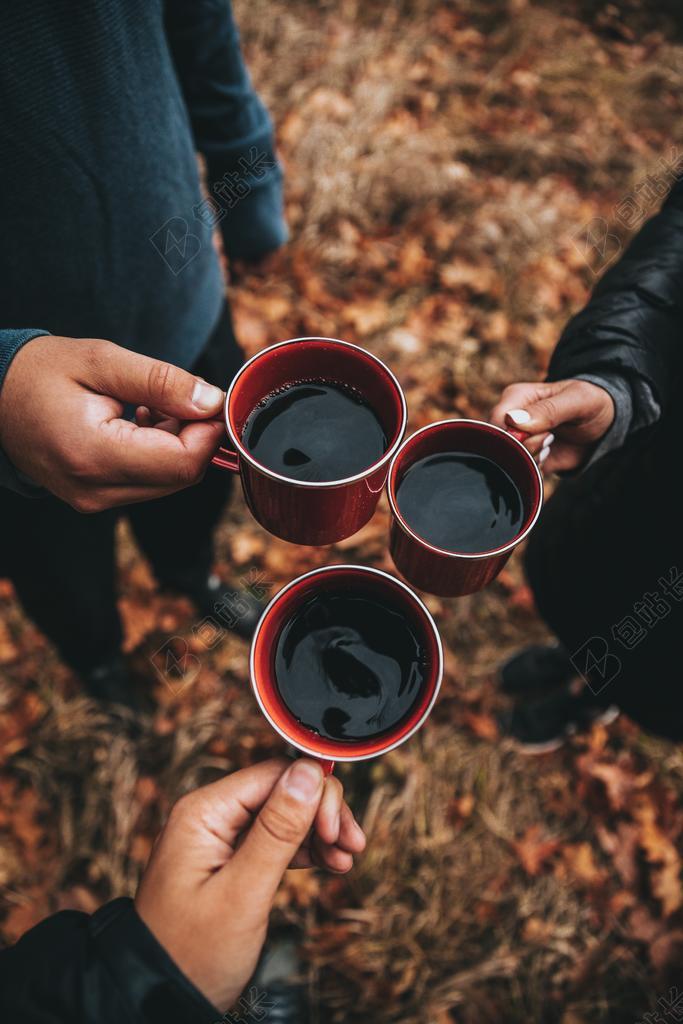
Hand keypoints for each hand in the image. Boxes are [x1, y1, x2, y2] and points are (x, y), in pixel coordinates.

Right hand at [0, 335, 226, 510]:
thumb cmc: (40, 373)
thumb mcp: (102, 361)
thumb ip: (161, 382)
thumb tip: (212, 402)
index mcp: (93, 455)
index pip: (182, 463)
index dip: (209, 433)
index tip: (211, 400)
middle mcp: (94, 490)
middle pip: (180, 477)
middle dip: (194, 437)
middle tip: (179, 396)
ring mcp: (93, 500)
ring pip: (168, 482)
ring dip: (176, 445)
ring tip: (147, 406)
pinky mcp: (94, 499)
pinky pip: (147, 483)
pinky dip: (156, 454)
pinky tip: (136, 423)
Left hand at [135, 758, 365, 1011]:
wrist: (162, 998)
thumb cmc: (192, 953)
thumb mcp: (242, 892)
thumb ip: (277, 830)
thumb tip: (308, 772)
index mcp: (204, 812)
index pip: (274, 774)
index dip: (315, 794)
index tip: (339, 831)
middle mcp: (211, 816)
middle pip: (283, 791)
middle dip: (322, 813)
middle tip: (351, 847)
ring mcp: (220, 838)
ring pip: (285, 814)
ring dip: (319, 832)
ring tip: (345, 859)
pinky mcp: (231, 859)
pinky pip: (276, 839)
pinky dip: (306, 849)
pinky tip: (331, 862)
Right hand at [490, 378, 614, 471]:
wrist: (602, 423)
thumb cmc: (588, 402)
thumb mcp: (577, 400)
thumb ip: (547, 410)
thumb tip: (513, 421)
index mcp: (515, 398)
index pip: (497, 420)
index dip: (515, 434)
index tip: (545, 433)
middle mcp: (509, 420)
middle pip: (499, 444)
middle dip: (526, 449)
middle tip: (550, 438)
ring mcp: (517, 441)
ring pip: (508, 461)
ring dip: (532, 459)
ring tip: (551, 443)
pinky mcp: (525, 459)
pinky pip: (519, 472)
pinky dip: (534, 470)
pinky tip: (548, 455)